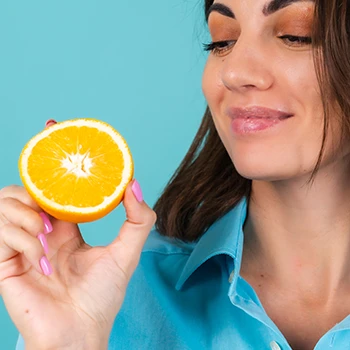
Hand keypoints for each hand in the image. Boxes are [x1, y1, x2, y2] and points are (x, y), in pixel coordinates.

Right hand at [0, 121, 155, 349]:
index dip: (50, 158)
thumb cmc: (102, 296)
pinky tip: (41, 258)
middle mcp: (40, 230)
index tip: (52, 127)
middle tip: (50, 186)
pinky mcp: (2, 260)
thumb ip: (138, 220)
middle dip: (33, 182)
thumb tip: (135, 184)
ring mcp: (19, 243)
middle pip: (23, 188)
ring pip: (5, 203)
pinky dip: (22, 238)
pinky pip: (0, 230)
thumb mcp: (127, 253)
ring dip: (29, 214)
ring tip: (49, 235)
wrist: (79, 334)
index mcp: (65, 226)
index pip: (52, 186)